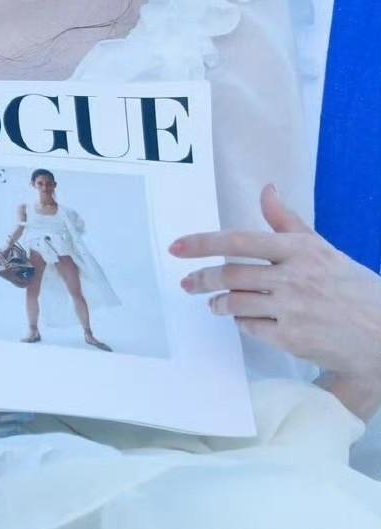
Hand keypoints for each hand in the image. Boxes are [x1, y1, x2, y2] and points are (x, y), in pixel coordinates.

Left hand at [171, 185, 380, 420]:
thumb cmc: (351, 288)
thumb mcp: (323, 249)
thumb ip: (288, 222)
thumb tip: (267, 190)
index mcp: (301, 250)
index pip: (241, 240)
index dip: (204, 243)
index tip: (178, 247)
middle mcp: (294, 276)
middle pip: (231, 274)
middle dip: (202, 278)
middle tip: (188, 283)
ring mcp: (291, 309)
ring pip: (235, 302)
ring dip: (217, 303)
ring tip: (213, 303)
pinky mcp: (290, 338)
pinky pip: (249, 327)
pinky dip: (241, 322)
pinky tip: (244, 319)